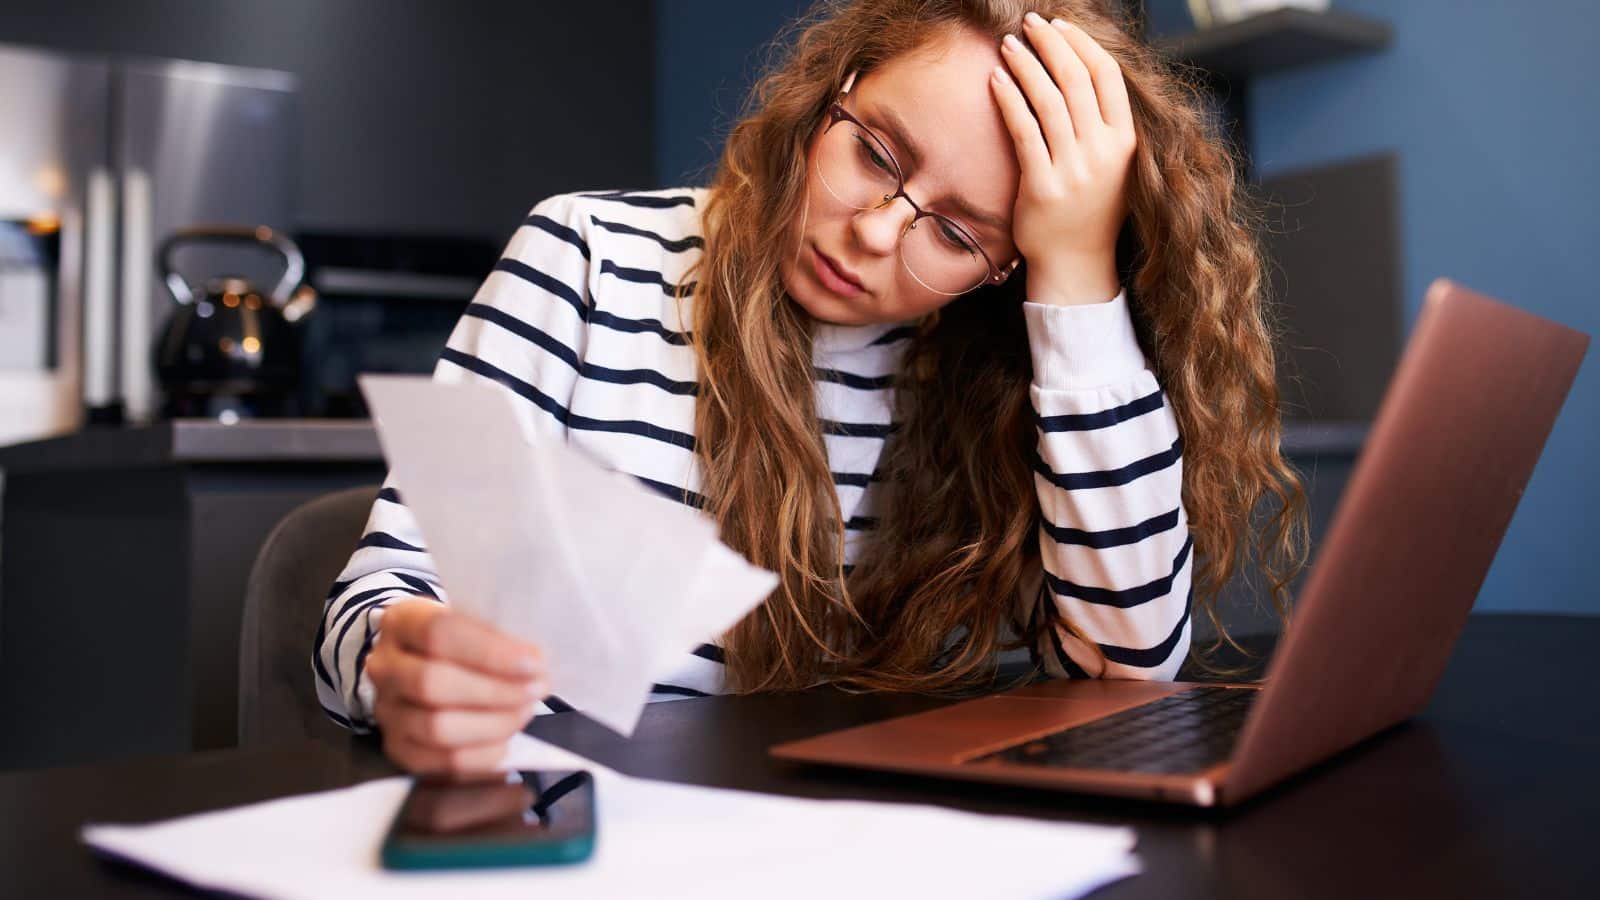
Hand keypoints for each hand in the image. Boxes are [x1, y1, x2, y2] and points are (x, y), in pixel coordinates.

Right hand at [364, 597, 548, 774]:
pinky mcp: (398, 747)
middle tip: (536, 688)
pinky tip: (507, 740)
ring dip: (492, 724)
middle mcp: (384, 666)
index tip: (533, 661)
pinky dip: (482, 756)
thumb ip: (497, 634)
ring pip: (436, 727)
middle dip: (495, 690)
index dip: (489, 651)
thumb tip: (534, 663)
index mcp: (402, 621)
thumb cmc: (462, 640)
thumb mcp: (473, 620)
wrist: (426, 662)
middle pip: (433, 683)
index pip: (439, 632)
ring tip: (525, 711)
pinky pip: (441, 762)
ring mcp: (386, 710)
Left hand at [991, 13, 1135, 303]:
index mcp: (1126, 141)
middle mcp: (1103, 152)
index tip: (1059, 25)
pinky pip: (1024, 132)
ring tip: (1007, 45)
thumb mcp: (1113, 164)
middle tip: (1028, 23)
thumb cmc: (1089, 209)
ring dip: (1026, 65)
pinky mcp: (1043, 187)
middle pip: (1076, 79)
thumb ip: (1102, 124)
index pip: (1106, 75)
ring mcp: (1074, 170)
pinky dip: (1009, 100)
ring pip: (1048, 100)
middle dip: (1050, 43)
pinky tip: (995, 80)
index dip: (1081, 43)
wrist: (1076, 263)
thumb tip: (1080, 71)